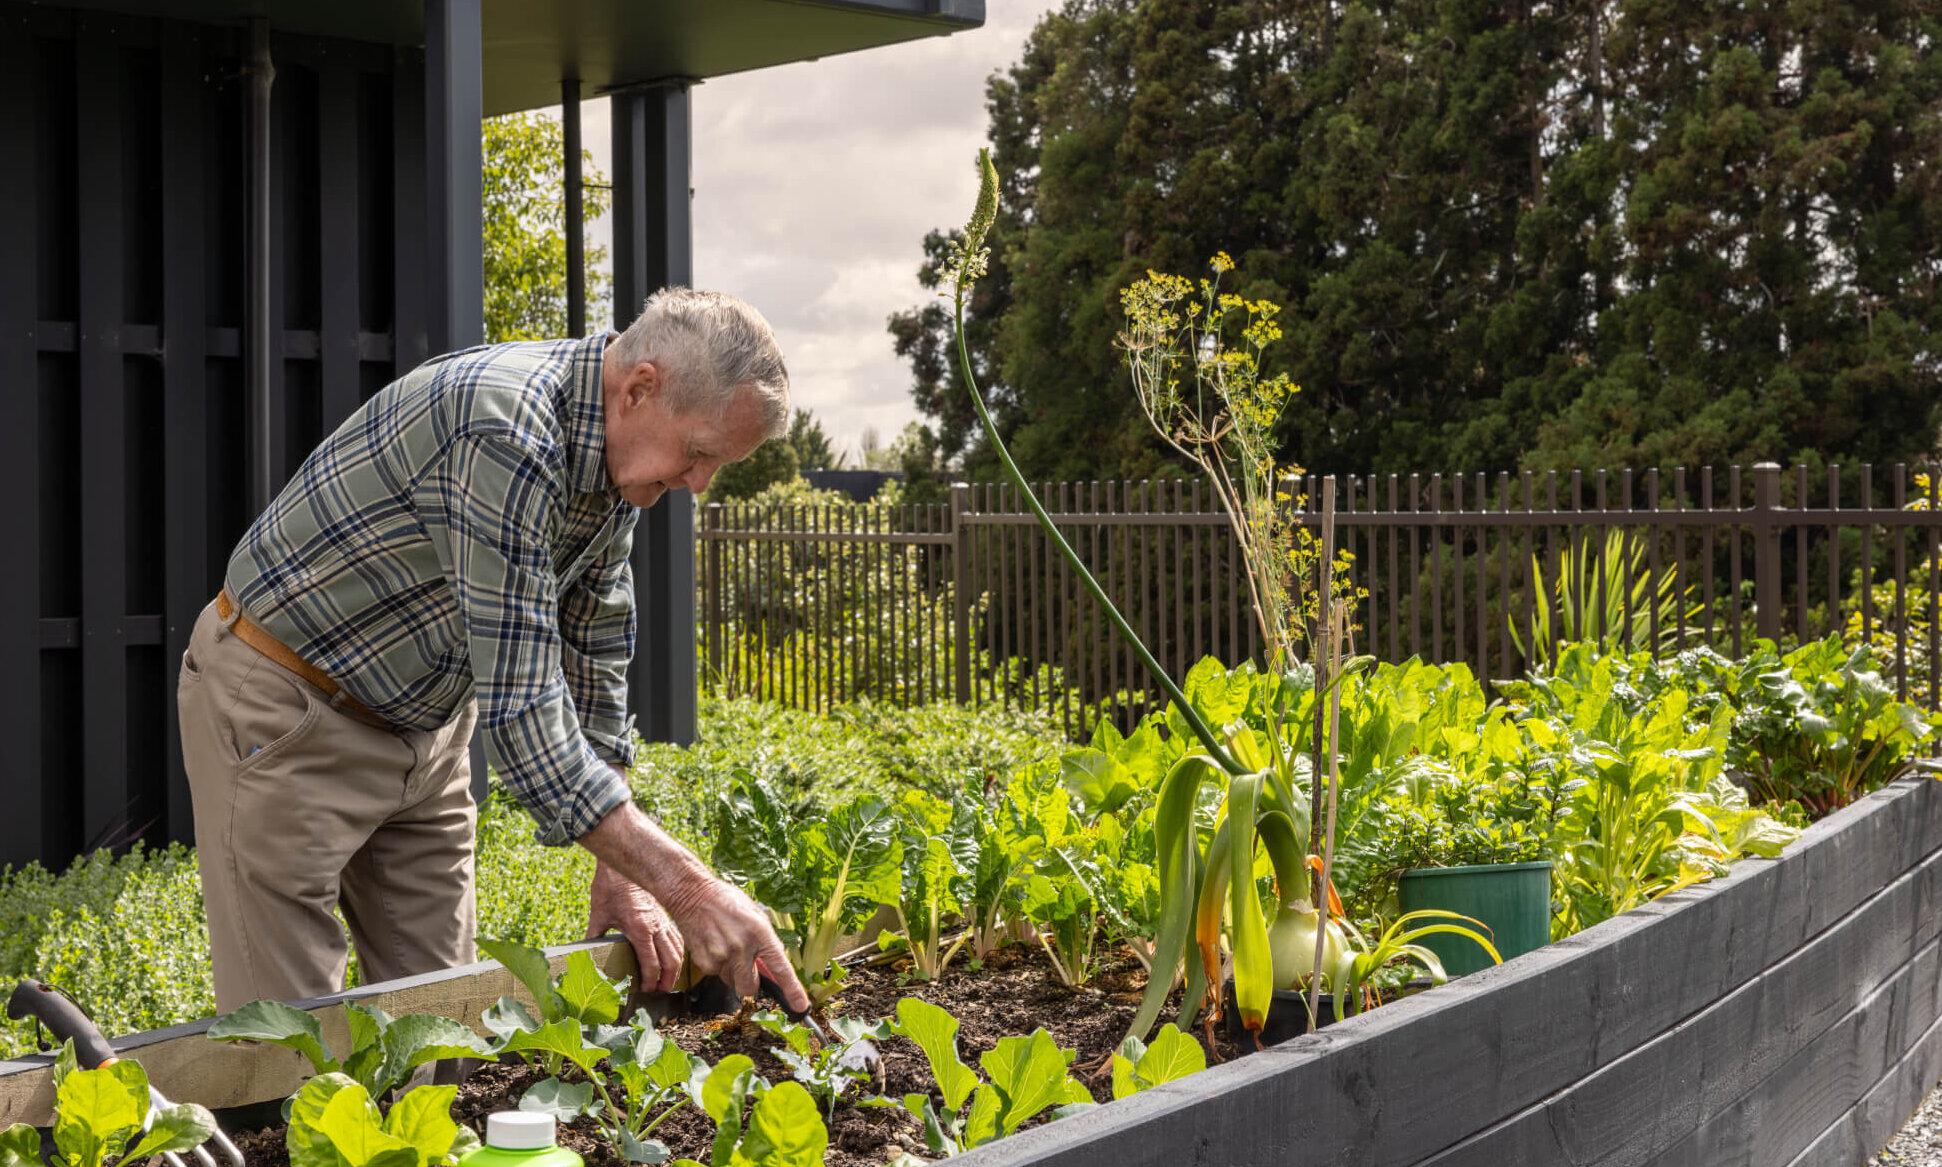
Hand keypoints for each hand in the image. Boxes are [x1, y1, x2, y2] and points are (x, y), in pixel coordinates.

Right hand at [578, 801, 809, 1012]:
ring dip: (733, 972)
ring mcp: (722, 956)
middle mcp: (742, 947)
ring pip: (732, 982)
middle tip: (747, 969)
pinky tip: (714, 946)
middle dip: (751, 984)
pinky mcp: (705, 962)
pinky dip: (718, 966)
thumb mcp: (755, 916)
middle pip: (750, 988)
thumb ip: (765, 942)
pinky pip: (717, 975)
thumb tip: (773, 970)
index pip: (780, 967)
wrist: (693, 895)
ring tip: (726, 946)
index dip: (792, 990)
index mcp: (760, 932)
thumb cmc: (728, 902)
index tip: (801, 1007)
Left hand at [586, 860, 684, 993]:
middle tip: (661, 993)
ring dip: (676, 967)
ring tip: (670, 981)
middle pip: (671, 960)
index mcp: (640, 929)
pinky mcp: (665, 914)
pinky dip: (679, 950)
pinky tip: (674, 957)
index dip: (650, 981)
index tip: (646, 991)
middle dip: (668, 979)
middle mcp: (655, 926)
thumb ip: (594, 936)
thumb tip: (584, 954)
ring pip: (678, 948)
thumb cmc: (610, 887)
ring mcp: (662, 920)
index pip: (652, 963)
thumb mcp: (598, 914)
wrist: (622, 865)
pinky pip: (677, 936)